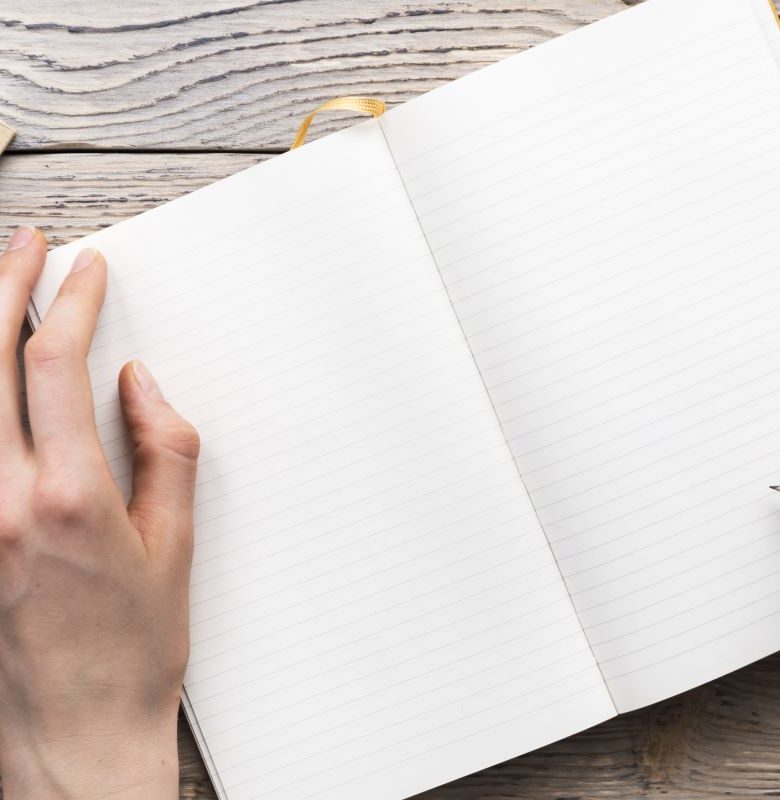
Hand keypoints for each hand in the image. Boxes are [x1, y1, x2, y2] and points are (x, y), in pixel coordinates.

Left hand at [0, 227, 198, 798]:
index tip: (88, 270)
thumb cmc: (132, 650)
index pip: (53, 368)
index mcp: (67, 498)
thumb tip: (138, 384)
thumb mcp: (174, 547)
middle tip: (26, 247)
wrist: (72, 733)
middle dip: (4, 290)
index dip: (71, 303)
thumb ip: (164, 451)